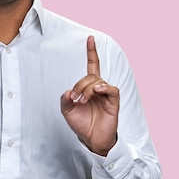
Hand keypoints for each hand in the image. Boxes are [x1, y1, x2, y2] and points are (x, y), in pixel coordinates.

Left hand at [60, 35, 118, 155]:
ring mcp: (106, 95)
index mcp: (89, 87)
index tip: (90, 39)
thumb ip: (64, 100)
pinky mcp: (113, 102)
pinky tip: (98, 91)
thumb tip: (68, 91)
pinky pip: (111, 89)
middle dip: (80, 85)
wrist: (91, 139)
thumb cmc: (82, 124)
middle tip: (75, 98)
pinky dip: (104, 88)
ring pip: (98, 81)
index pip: (92, 65)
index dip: (92, 52)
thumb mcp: (67, 111)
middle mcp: (99, 88)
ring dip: (87, 89)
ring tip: (82, 101)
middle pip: (90, 76)